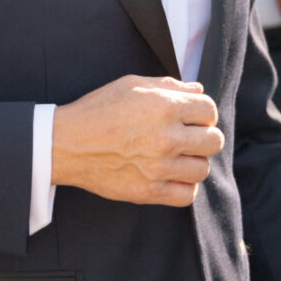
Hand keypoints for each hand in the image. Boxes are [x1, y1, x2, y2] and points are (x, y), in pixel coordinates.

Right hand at [51, 76, 222, 206]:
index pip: (210, 111)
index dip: (202, 113)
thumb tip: (198, 92)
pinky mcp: (149, 191)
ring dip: (192, 162)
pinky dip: (183, 186)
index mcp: (163, 107)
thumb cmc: (96, 110)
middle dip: (203, 136)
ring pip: (203, 169)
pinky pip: (187, 194)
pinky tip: (170, 176)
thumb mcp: (131, 85)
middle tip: (186, 137)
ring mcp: (159, 167)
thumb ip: (168, 86)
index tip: (191, 118)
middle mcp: (166, 137)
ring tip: (175, 157)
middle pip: (214, 141)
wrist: (65, 144)